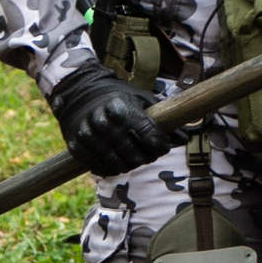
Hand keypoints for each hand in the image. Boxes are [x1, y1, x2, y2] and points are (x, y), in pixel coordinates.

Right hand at [48, 67, 173, 176]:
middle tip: (149, 153)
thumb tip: (184, 138)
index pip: (151, 138)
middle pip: (137, 156)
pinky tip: (118, 160)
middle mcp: (104, 123)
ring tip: (134, 157)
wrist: (79, 94)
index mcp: (122, 108)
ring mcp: (88, 136)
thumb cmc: (117, 98)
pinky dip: (113, 168)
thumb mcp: (141, 100)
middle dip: (148, 157)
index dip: (162, 146)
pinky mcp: (77, 148)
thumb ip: (163, 119)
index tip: (163, 146)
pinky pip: (102, 168)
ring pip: (120, 165)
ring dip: (131, 165)